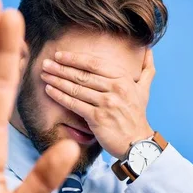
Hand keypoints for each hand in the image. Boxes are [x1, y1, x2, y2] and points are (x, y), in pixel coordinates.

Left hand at [40, 50, 154, 159]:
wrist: (138, 143)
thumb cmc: (137, 115)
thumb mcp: (144, 90)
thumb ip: (146, 69)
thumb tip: (148, 49)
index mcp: (123, 79)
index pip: (94, 64)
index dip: (75, 58)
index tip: (60, 55)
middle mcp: (115, 89)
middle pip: (82, 75)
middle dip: (61, 68)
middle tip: (45, 63)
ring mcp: (106, 103)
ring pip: (76, 88)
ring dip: (57, 80)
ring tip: (44, 74)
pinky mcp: (97, 118)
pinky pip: (74, 104)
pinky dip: (60, 96)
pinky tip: (49, 90)